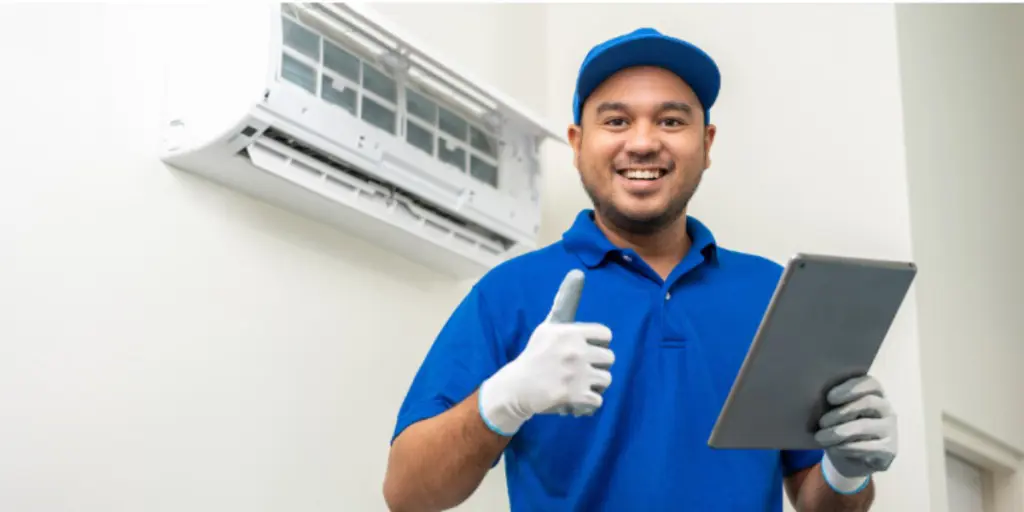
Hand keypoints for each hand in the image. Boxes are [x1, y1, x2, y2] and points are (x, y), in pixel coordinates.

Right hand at [477, 269, 614, 435]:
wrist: (516, 388)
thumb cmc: (536, 355)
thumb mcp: (549, 326)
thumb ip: (566, 301)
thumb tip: (578, 271)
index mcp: (570, 332)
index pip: (605, 336)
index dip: (597, 344)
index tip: (582, 350)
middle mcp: (575, 351)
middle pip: (609, 359)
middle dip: (596, 365)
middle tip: (578, 370)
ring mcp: (577, 375)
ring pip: (607, 380)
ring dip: (594, 384)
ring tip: (577, 384)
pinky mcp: (576, 396)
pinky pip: (598, 400)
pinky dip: (588, 402)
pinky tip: (574, 398)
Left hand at [815, 375, 897, 492]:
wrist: (852, 459)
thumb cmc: (840, 426)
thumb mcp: (834, 412)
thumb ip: (832, 402)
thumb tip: (812, 396)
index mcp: (874, 393)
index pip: (870, 382)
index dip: (851, 388)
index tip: (830, 397)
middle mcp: (886, 409)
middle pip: (868, 402)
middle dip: (841, 412)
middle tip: (822, 422)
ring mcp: (890, 429)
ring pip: (865, 425)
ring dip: (839, 432)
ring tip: (821, 438)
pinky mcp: (889, 450)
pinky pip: (868, 447)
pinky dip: (846, 447)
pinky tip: (834, 448)